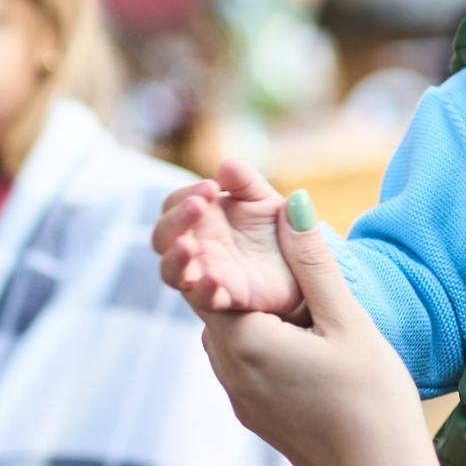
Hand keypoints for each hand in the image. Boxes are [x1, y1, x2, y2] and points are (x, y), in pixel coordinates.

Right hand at [155, 160, 302, 317]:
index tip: (210, 187)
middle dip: (175, 220)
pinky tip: (213, 280)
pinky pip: (205, 299)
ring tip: (188, 245)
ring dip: (175, 258)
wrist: (302, 266)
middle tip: (198, 206)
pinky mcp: (227, 299)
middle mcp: (196, 247)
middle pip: (162, 237)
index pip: (173, 204)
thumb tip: (226, 165)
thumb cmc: (276, 229)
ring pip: (171, 271)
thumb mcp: (265, 200)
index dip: (184, 195)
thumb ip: (247, 183)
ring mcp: (206, 274)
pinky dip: (204, 291)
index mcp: (202, 219)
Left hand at [197, 196, 444, 465]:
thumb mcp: (348, 322)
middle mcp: (229, 372)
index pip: (200, 275)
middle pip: (209, 301)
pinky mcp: (257, 414)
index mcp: (243, 344)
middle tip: (243, 221)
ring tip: (270, 264)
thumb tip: (290, 203)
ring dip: (240, 297)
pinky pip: (242, 356)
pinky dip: (254, 328)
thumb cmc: (372, 404)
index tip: (223, 204)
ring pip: (226, 329)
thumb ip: (314, 262)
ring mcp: (241, 397)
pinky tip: (288, 318)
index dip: (208, 236)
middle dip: (223, 261)